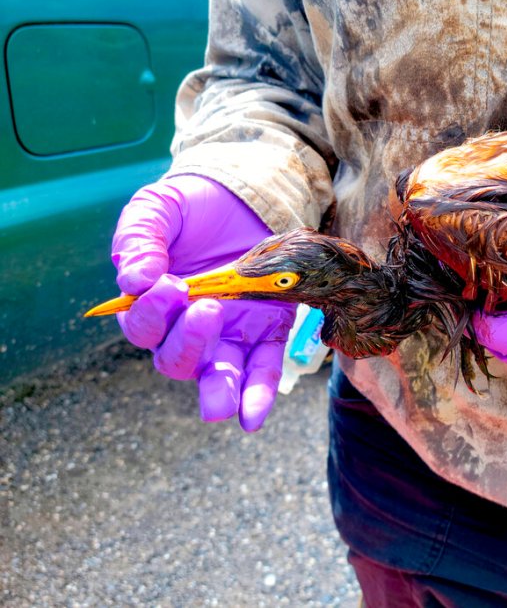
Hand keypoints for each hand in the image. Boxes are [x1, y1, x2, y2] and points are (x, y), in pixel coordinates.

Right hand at [112, 175, 295, 430]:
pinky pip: (261, 370)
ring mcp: (229, 333)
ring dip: (219, 392)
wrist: (243, 194)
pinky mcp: (267, 330)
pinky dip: (257, 395)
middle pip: (175, 359)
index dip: (152, 312)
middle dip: (187, 343)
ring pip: (217, 375)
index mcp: (154, 305)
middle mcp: (187, 328)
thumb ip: (140, 240)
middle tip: (206, 309)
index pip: (144, 326)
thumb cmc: (189, 207)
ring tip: (221, 405)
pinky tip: (252, 417)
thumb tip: (134, 280)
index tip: (168, 283)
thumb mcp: (157, 209)